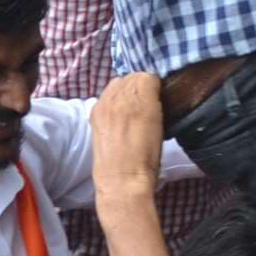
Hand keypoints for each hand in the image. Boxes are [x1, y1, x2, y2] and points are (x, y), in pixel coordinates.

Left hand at [93, 74, 166, 208]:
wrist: (122, 179)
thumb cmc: (148, 158)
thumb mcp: (161, 125)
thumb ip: (155, 102)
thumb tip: (152, 92)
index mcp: (142, 98)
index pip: (149, 76)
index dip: (155, 87)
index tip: (158, 98)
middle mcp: (120, 96)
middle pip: (132, 76)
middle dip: (139, 86)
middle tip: (146, 103)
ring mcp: (104, 103)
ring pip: (117, 83)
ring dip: (125, 91)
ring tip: (131, 107)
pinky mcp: (94, 112)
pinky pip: (106, 95)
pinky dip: (113, 99)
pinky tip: (118, 114)